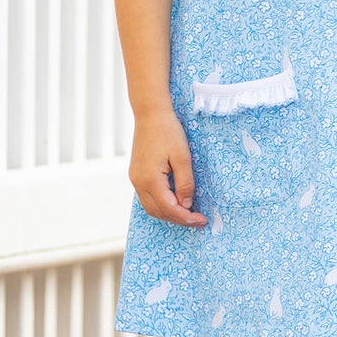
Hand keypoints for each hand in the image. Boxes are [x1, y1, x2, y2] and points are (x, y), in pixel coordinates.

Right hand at [128, 108, 207, 224]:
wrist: (150, 115)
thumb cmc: (168, 132)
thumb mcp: (183, 158)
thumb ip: (185, 183)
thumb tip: (186, 205)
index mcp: (150, 180)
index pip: (169, 208)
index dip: (186, 218)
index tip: (201, 221)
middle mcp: (138, 183)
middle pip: (158, 212)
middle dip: (178, 219)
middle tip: (197, 220)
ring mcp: (135, 179)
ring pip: (151, 207)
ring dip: (169, 214)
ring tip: (188, 213)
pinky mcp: (136, 175)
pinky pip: (147, 198)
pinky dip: (161, 204)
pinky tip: (175, 202)